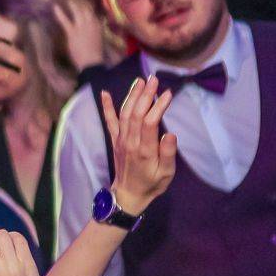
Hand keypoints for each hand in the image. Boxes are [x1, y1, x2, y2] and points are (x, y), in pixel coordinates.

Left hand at [55, 0, 104, 70]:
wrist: (92, 61)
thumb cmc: (95, 53)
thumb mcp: (99, 38)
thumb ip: (95, 29)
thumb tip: (95, 24)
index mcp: (98, 24)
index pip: (92, 11)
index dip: (85, 5)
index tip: (80, 0)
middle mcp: (91, 22)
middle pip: (85, 8)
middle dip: (78, 1)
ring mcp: (82, 26)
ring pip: (77, 10)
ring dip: (71, 3)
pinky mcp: (73, 32)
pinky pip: (65, 20)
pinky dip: (59, 13)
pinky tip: (54, 7)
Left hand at [103, 75, 176, 216]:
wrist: (127, 195)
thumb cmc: (151, 184)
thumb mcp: (166, 173)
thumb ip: (168, 154)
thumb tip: (170, 135)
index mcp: (144, 150)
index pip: (149, 123)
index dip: (158, 107)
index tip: (168, 94)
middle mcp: (130, 143)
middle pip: (136, 114)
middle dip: (145, 95)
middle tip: (154, 79)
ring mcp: (120, 141)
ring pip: (124, 114)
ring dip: (131, 96)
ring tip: (141, 81)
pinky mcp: (115, 141)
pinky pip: (110, 122)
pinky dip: (106, 107)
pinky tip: (105, 94)